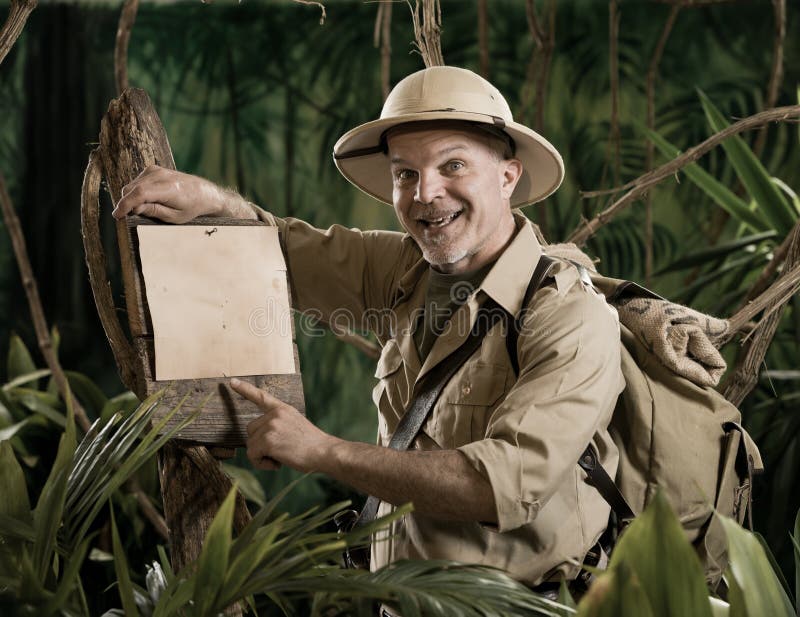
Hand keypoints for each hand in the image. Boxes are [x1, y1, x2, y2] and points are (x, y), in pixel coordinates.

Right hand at [113, 165, 253, 222]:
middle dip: (126, 204)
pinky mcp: (153, 169)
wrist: (203, 193)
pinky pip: (136, 181)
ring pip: (132, 185)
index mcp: (169, 188)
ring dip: (131, 198)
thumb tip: (134, 208)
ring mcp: (156, 170)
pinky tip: (146, 200)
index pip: (140, 194)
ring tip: (143, 209)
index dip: (125, 205)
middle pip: (131, 189)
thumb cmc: (190, 208)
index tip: (117, 216)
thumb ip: (153, 211)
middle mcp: (161, 176)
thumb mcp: (174, 217)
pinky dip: (136, 192)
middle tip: (129, 217)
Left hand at [231, 378, 336, 471]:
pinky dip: (261, 463)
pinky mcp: (267, 440)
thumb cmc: (312, 444)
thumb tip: (261, 438)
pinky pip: (253, 455)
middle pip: (251, 430)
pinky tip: (277, 463)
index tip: (232, 382)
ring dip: (262, 455)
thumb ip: (279, 425)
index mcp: (283, 409)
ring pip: (251, 444)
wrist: (324, 452)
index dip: (245, 389)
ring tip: (281, 457)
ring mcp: (270, 426)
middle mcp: (275, 415)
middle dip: (260, 444)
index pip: (261, 397)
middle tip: (279, 451)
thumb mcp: (296, 425)